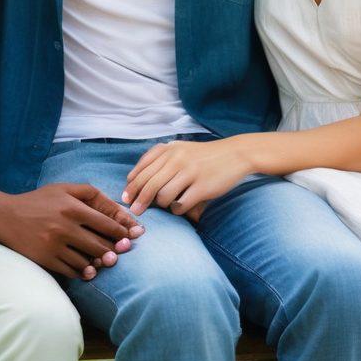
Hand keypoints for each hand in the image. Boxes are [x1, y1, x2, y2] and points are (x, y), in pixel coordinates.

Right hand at [0, 183, 143, 280]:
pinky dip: (83, 272)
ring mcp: (55, 245)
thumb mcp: (63, 188)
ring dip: (100, 263)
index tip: (133, 235)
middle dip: (115, 250)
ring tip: (107, 262)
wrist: (6, 217)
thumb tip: (116, 208)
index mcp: (71, 206)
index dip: (122, 230)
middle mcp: (64, 226)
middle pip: (99, 244)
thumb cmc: (40, 201)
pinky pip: (72, 270)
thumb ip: (90, 193)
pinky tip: (89, 270)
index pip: (105, 222)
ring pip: (87, 260)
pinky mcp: (47, 260)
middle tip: (123, 252)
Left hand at [122, 139, 248, 216]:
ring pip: (163, 196)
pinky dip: (176, 210)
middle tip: (134, 211)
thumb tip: (133, 179)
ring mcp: (190, 172)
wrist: (234, 154)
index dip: (132, 185)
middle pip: (149, 184)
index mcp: (169, 149)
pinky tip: (180, 207)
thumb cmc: (203, 155)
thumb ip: (158, 160)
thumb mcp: (179, 149)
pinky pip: (180, 205)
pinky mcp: (202, 187)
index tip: (126, 198)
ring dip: (161, 205)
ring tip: (167, 204)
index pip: (142, 169)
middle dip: (138, 200)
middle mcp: (177, 158)